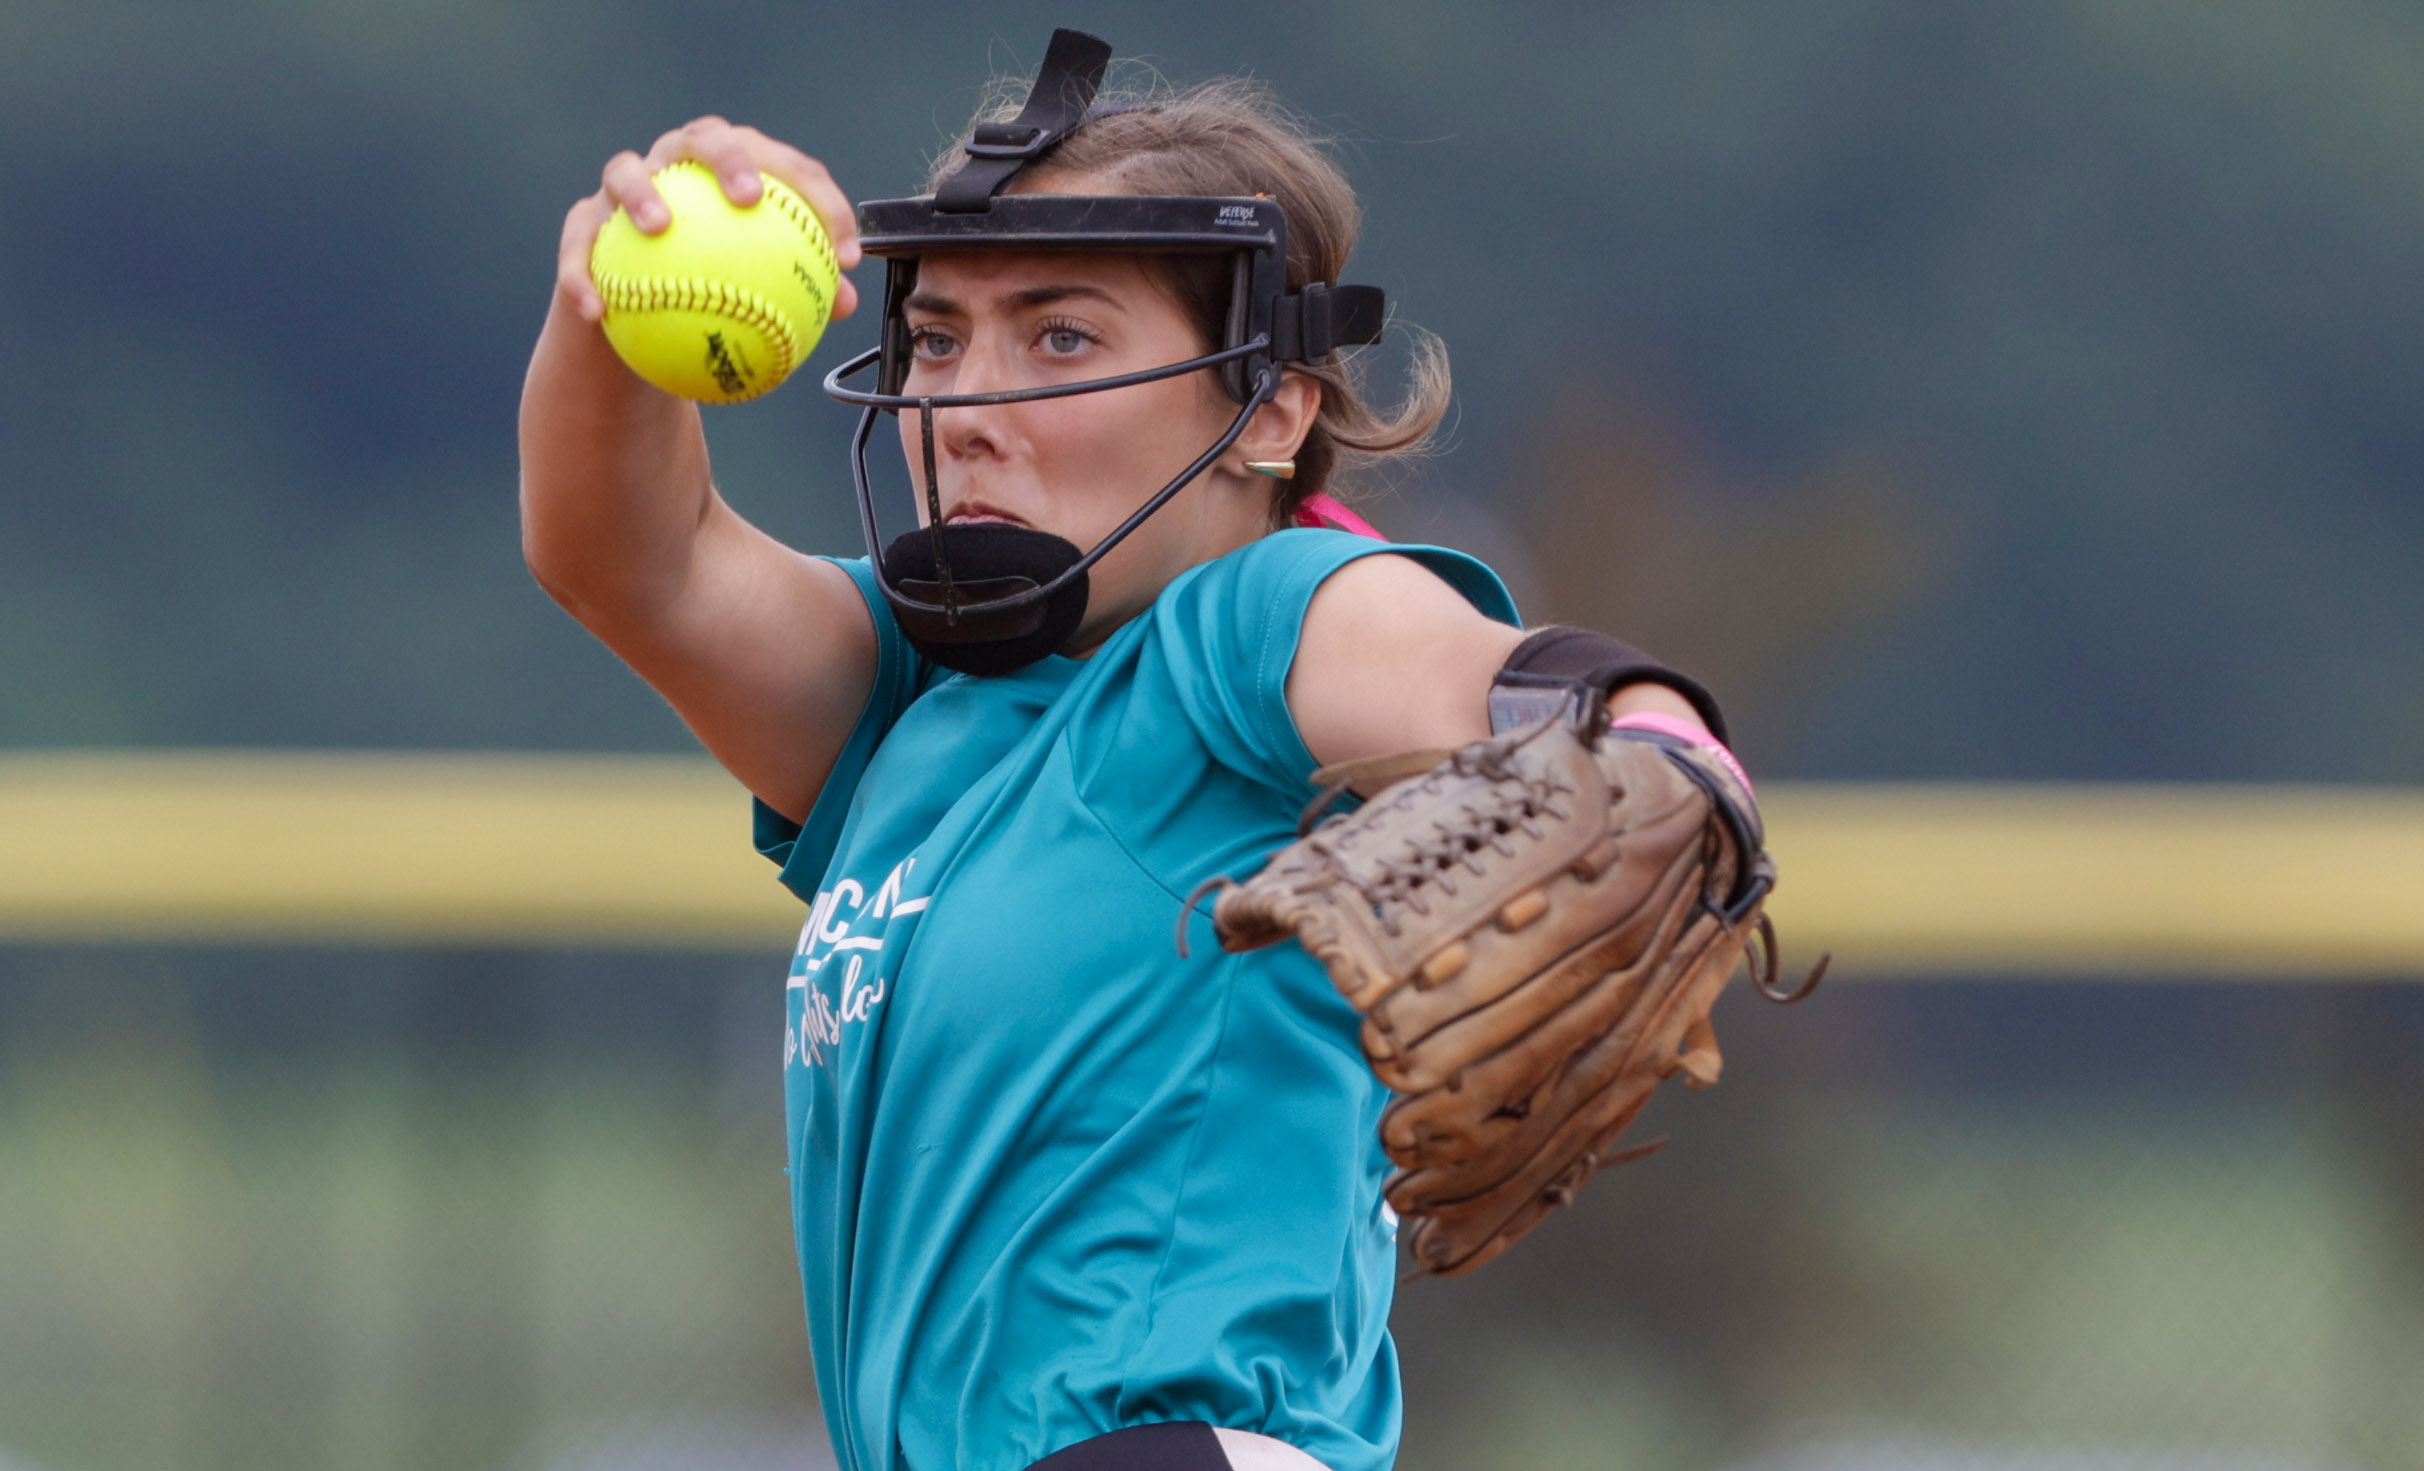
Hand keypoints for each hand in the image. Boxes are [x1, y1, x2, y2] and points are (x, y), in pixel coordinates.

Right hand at [554, 117, 864, 324]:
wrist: (640, 322)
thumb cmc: (715, 296)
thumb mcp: (760, 301)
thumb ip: (801, 295)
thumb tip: (844, 302)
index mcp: (734, 172)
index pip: (785, 166)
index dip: (820, 198)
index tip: (844, 252)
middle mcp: (678, 164)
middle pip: (703, 137)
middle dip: (729, 157)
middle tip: (751, 198)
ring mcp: (624, 189)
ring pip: (624, 169)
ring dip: (641, 192)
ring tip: (659, 227)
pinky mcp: (583, 225)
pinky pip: (578, 245)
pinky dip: (582, 273)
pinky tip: (596, 310)